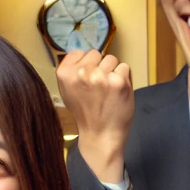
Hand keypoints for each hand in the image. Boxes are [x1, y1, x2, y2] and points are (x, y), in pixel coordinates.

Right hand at [56, 50, 133, 182]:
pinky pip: (125, 68)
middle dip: (100, 67)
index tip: (88, 80)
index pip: (80, 52)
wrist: (100, 136)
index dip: (87, 65)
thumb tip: (81, 53)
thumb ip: (72, 71)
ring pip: (112, 60)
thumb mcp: (68, 91)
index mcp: (64, 73)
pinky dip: (125, 79)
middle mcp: (81, 72)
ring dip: (113, 72)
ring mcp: (101, 76)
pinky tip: (118, 93)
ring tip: (109, 90)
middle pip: (97, 54)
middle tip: (100, 88)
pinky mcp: (119, 81)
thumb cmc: (86, 114)